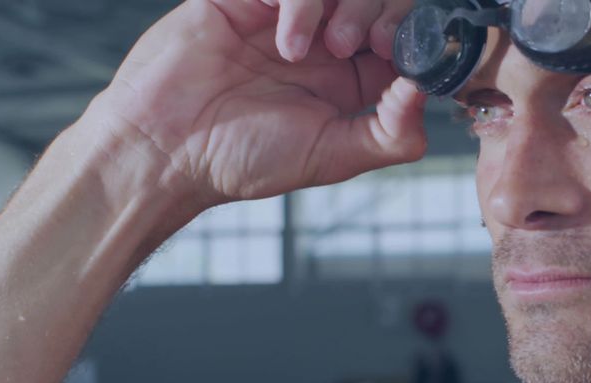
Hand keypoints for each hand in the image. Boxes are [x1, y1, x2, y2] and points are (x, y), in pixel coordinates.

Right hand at [87, 0, 426, 210]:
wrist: (164, 147)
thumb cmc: (243, 159)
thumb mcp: (333, 156)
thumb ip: (391, 133)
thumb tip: (425, 93)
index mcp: (350, 78)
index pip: (402, 35)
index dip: (411, 35)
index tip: (399, 56)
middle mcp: (323, 41)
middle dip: (380, 13)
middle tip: (356, 47)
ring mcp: (284, 14)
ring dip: (343, 4)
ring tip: (319, 49)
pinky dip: (301, 1)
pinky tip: (284, 40)